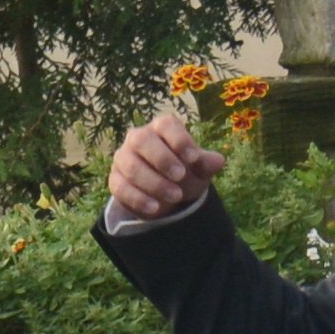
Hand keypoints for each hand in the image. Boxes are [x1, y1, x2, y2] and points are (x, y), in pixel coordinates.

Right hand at [104, 115, 226, 225]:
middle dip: (162, 159)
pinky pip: (121, 187)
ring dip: (154, 182)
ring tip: (176, 196)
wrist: (167, 194)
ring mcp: (124, 157)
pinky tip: (156, 208)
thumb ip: (206, 164)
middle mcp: (138, 137)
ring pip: (131, 165)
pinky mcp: (115, 179)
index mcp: (162, 128)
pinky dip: (139, 199)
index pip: (166, 125)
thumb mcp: (200, 169)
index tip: (193, 159)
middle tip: (180, 176)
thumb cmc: (185, 172)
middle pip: (142, 140)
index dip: (179, 140)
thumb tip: (218, 161)